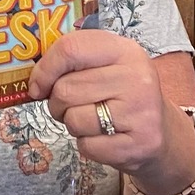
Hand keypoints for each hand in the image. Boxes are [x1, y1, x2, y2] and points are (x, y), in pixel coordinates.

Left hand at [30, 30, 194, 193]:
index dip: (45, 69)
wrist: (162, 133)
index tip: (37, 86)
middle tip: (70, 107)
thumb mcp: (107, 66)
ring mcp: (141, 111)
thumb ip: (74, 62)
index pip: (71, 48)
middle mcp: (137, 77)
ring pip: (73, 119)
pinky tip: (105, 138)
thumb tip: (33, 78)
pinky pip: (87, 146)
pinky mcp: (138, 144)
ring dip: (72, 125)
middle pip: (66, 89)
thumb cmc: (122, 95)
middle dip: (57, 103)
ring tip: (92, 121)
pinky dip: (87, 145)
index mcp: (125, 50)